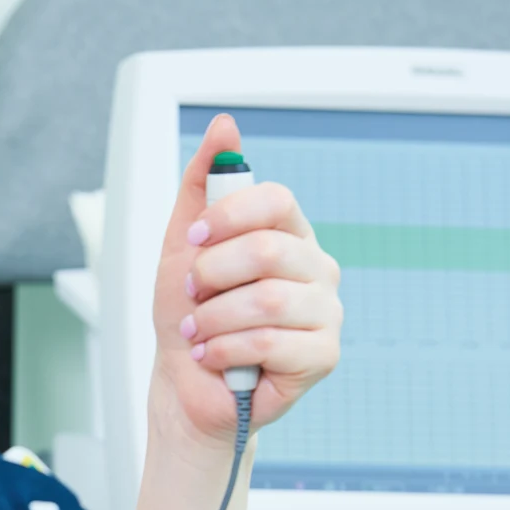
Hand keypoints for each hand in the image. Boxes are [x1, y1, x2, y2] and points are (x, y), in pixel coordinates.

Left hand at [151, 114, 342, 450]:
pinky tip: (214, 356)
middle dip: (213, 275)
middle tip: (192, 295)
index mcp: (289, 235)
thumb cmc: (189, 314)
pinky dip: (226, 350)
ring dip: (214, 318)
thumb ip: (202, 184)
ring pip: (268, 300)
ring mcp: (325, 311)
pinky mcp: (323, 355)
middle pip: (269, 250)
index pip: (277, 200)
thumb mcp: (183, 244)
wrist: (185, 383)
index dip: (230, 215)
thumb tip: (225, 126)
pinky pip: (272, 343)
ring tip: (197, 332)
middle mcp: (316, 268)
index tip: (195, 238)